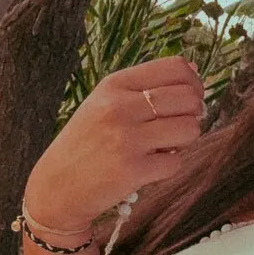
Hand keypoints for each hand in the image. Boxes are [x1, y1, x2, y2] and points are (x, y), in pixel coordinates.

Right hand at [24, 56, 204, 231]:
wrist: (57, 186)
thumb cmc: (88, 142)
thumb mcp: (106, 103)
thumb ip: (148, 86)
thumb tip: (196, 72)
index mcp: (115, 85)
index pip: (176, 68)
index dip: (194, 84)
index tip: (192, 98)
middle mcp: (120, 107)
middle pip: (189, 98)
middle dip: (194, 114)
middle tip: (178, 127)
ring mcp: (126, 138)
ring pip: (190, 129)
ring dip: (185, 141)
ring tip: (164, 146)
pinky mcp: (133, 169)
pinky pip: (177, 162)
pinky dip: (170, 166)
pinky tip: (151, 166)